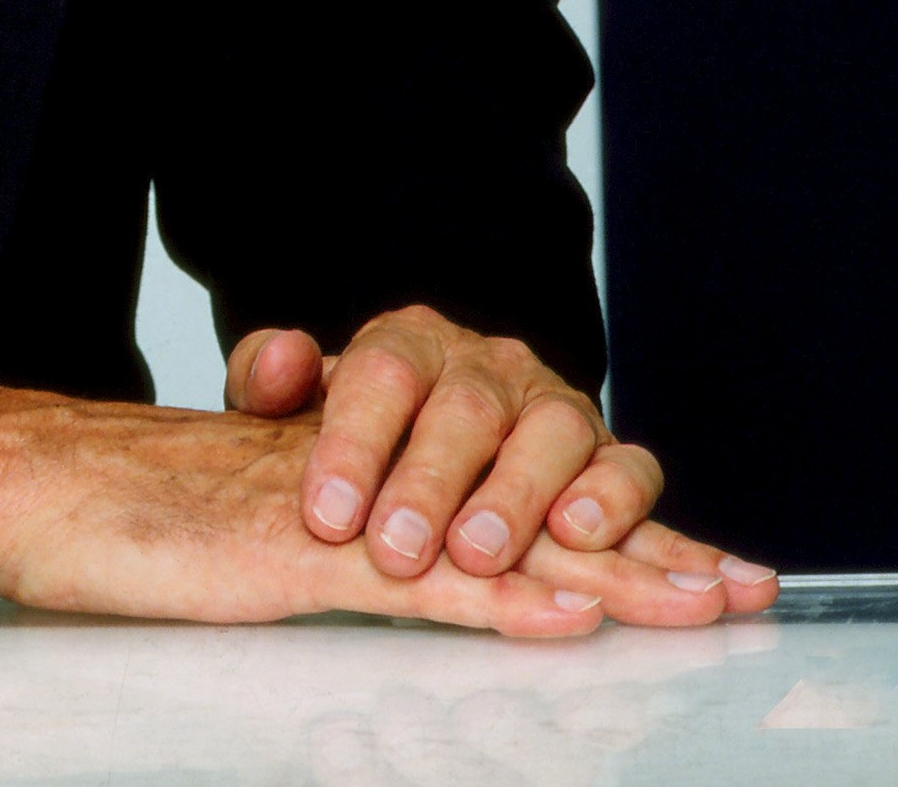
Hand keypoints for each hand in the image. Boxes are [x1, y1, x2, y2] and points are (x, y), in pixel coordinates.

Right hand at [0, 373, 752, 636]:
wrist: (33, 484)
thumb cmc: (113, 516)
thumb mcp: (233, 527)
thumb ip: (305, 533)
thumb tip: (370, 566)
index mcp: (359, 479)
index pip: (498, 497)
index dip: (596, 527)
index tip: (689, 559)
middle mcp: (367, 485)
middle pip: (523, 512)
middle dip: (641, 547)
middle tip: (739, 581)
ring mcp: (339, 518)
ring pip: (496, 542)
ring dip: (607, 573)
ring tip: (699, 599)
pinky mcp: (300, 557)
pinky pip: (421, 583)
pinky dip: (502, 597)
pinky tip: (567, 610)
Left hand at [223, 304, 775, 614]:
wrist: (436, 445)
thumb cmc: (362, 441)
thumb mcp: (296, 410)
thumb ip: (268, 380)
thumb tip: (278, 359)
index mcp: (409, 342)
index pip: (381, 374)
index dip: (353, 445)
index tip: (325, 515)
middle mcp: (489, 365)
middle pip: (465, 410)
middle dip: (428, 485)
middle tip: (396, 550)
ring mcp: (555, 406)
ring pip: (552, 433)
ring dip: (516, 496)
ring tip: (478, 554)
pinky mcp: (611, 456)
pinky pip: (629, 467)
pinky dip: (614, 499)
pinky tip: (582, 537)